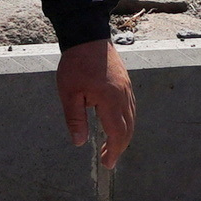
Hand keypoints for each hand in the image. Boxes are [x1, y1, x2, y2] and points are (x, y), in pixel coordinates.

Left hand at [60, 41, 136, 179]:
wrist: (88, 36)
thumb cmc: (76, 64)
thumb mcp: (69, 93)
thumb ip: (75, 118)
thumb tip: (80, 142)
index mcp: (110, 100)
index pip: (118, 133)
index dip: (114, 151)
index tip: (108, 164)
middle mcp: (123, 96)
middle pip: (128, 129)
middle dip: (119, 147)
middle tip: (108, 160)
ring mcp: (127, 89)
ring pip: (131, 119)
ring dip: (123, 136)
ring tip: (110, 146)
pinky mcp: (125, 83)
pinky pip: (130, 108)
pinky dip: (125, 122)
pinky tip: (114, 125)